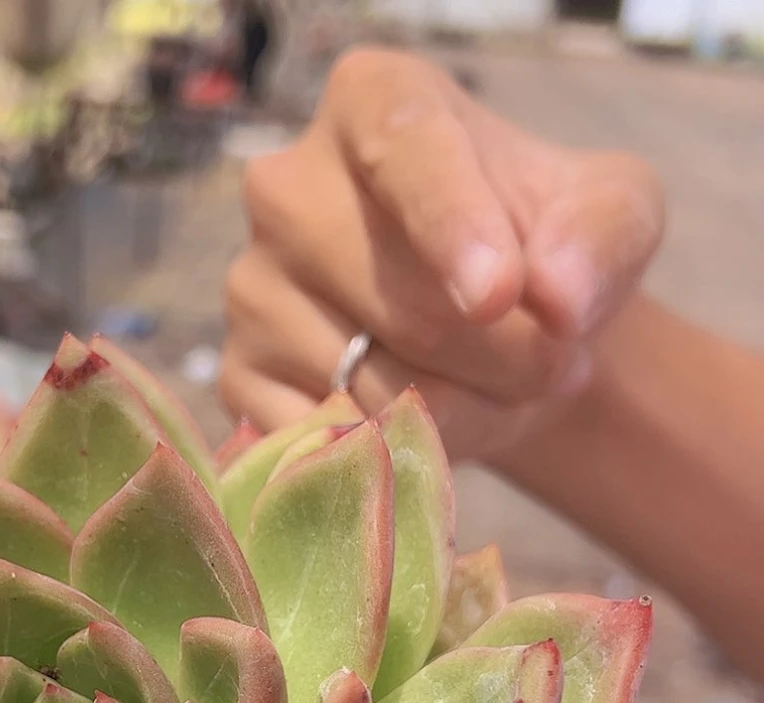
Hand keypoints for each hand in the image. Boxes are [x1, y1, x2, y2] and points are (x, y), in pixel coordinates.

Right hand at [218, 48, 664, 459]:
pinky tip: (423, 424)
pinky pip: (322, 441)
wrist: (485, 327)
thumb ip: (603, 235)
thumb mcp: (608, 215)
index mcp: (372, 103)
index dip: (453, 226)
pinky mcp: (236, 375)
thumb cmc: (538, 248)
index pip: (404, 151)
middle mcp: (286, 190)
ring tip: (495, 388)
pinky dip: (392, 456)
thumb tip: (558, 299)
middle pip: (396, 300)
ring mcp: (252, 289)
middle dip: (501, 358)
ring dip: (461, 413)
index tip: (499, 295)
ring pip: (365, 385)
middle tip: (554, 365)